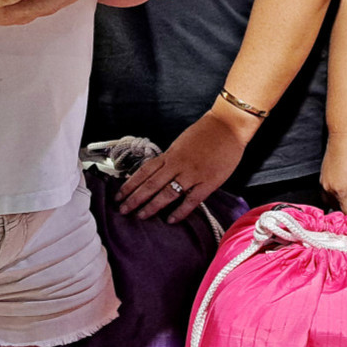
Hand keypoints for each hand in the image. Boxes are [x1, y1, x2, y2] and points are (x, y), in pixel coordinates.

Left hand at [120, 103, 251, 223]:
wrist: (228, 126)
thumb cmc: (205, 133)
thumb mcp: (182, 143)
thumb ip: (170, 158)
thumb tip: (157, 173)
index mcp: (170, 154)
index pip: (144, 172)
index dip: (130, 185)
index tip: (118, 196)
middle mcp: (177, 165)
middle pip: (151, 184)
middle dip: (135, 198)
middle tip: (123, 210)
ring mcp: (193, 174)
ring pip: (167, 193)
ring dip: (152, 206)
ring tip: (140, 216)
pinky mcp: (208, 182)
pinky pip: (191, 200)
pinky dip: (180, 211)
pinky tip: (170, 220)